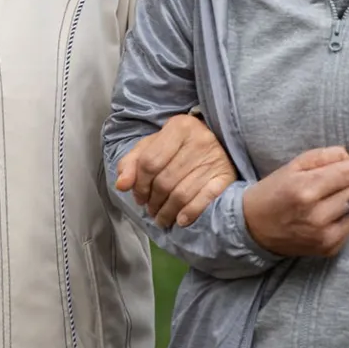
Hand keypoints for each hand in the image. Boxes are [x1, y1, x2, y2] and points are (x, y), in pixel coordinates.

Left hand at [115, 114, 237, 228]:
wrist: (222, 144)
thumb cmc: (181, 146)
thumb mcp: (154, 146)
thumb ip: (133, 162)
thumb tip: (121, 184)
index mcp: (178, 127)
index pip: (149, 162)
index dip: (139, 184)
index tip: (138, 197)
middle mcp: (198, 139)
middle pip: (164, 181)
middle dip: (153, 202)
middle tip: (151, 210)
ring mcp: (215, 158)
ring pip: (181, 194)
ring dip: (167, 212)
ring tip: (162, 218)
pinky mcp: (226, 176)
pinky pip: (204, 200)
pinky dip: (189, 213)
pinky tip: (181, 220)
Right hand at [242, 145, 348, 257]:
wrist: (253, 228)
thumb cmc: (274, 190)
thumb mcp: (295, 165)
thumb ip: (331, 155)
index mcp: (305, 189)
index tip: (337, 166)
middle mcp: (317, 214)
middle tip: (333, 180)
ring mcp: (325, 235)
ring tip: (334, 193)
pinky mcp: (330, 248)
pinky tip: (335, 208)